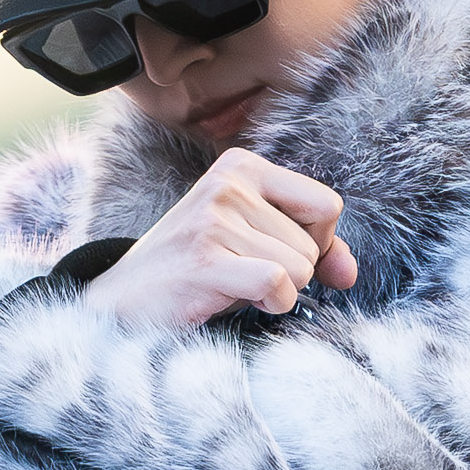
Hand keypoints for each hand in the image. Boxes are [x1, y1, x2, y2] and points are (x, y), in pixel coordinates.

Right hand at [86, 149, 355, 328]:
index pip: (326, 206)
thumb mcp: (253, 244)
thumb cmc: (194, 273)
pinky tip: (235, 299)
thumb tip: (350, 273)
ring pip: (301, 267)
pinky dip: (271, 304)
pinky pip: (279, 282)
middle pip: (314, 243)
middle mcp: (228, 183)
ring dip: (276, 292)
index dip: (316, 244)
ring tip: (229, 285)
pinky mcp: (204, 258)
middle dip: (290, 273)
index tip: (278, 257)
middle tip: (239, 274)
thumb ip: (310, 248)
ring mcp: (214, 218)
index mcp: (241, 166)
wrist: (120, 303)